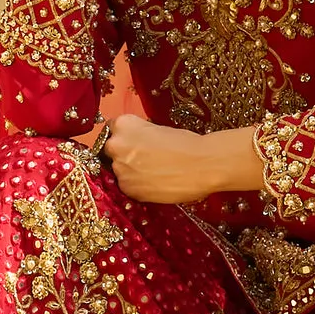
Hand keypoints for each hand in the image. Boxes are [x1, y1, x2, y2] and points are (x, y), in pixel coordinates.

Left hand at [102, 114, 218, 203]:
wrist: (202, 165)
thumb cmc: (186, 143)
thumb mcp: (158, 128)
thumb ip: (139, 134)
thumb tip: (135, 143)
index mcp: (123, 124)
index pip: (113, 130)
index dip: (125, 137)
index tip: (134, 143)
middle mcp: (116, 145)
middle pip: (111, 151)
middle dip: (125, 155)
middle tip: (145, 159)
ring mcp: (120, 169)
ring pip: (119, 170)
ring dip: (130, 172)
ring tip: (153, 173)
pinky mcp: (128, 189)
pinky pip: (127, 187)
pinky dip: (138, 186)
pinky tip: (155, 183)